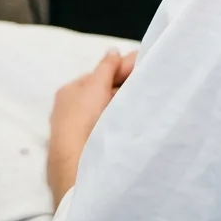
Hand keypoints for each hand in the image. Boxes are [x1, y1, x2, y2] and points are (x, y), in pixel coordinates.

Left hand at [47, 48, 136, 206]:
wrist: (77, 169)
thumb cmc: (82, 120)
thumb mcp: (95, 85)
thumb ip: (107, 66)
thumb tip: (113, 51)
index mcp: (70, 92)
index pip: (100, 75)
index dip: (122, 69)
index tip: (146, 65)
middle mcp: (72, 111)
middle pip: (105, 92)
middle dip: (126, 87)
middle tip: (151, 81)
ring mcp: (81, 132)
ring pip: (110, 111)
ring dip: (127, 105)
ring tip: (150, 101)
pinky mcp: (91, 150)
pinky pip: (112, 128)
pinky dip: (124, 122)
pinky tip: (140, 121)